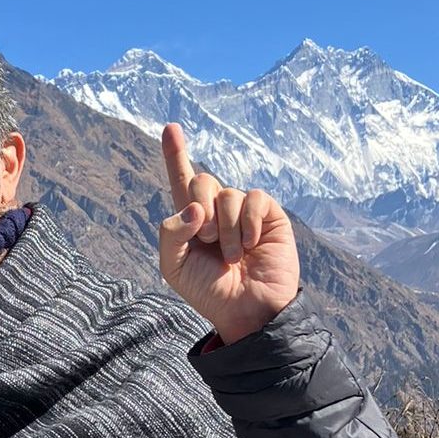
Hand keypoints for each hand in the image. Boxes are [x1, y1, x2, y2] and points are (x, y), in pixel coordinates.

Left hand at [156, 123, 300, 343]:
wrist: (246, 310)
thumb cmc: (209, 291)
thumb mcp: (174, 266)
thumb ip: (170, 233)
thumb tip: (195, 207)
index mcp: (191, 220)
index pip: (181, 180)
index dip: (175, 154)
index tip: (170, 127)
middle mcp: (217, 210)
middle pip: (201, 180)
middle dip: (199, 210)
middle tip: (207, 242)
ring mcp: (243, 211)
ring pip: (227, 193)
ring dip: (225, 229)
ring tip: (232, 256)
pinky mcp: (269, 214)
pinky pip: (254, 199)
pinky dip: (248, 223)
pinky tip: (252, 245)